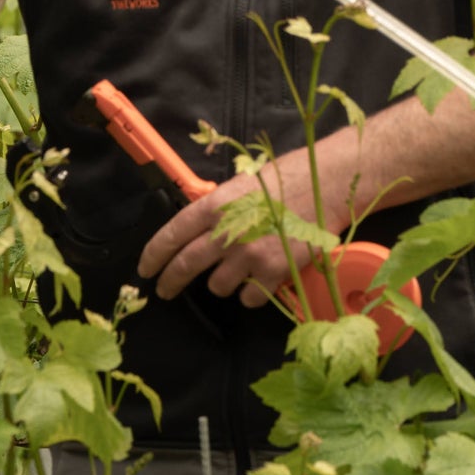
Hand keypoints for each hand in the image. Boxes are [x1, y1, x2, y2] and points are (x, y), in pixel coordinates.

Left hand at [137, 158, 340, 308]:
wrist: (328, 183)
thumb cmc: (287, 177)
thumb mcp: (242, 184)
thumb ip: (218, 209)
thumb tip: (197, 229)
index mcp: (216, 205)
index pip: (172, 234)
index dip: (154, 255)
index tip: (146, 269)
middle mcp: (228, 232)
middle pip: (185, 266)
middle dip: (170, 282)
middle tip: (165, 290)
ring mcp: (251, 255)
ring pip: (218, 286)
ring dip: (222, 282)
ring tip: (237, 270)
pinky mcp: (275, 272)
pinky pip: (250, 298)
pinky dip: (252, 292)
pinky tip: (261, 277)